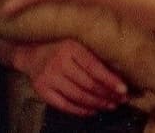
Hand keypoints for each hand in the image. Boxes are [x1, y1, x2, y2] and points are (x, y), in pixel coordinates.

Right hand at [10, 40, 128, 115]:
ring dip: (97, 103)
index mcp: (71, 47)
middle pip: (88, 84)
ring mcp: (49, 77)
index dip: (110, 80)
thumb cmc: (61, 48)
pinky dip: (80, 110)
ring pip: (78, 96)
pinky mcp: (42, 90)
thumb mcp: (76, 44)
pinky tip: (92, 110)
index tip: (124, 90)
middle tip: (120, 101)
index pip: (95, 67)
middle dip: (107, 95)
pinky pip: (65, 105)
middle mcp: (59, 62)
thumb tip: (118, 74)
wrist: (30, 53)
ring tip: (110, 106)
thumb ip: (93, 56)